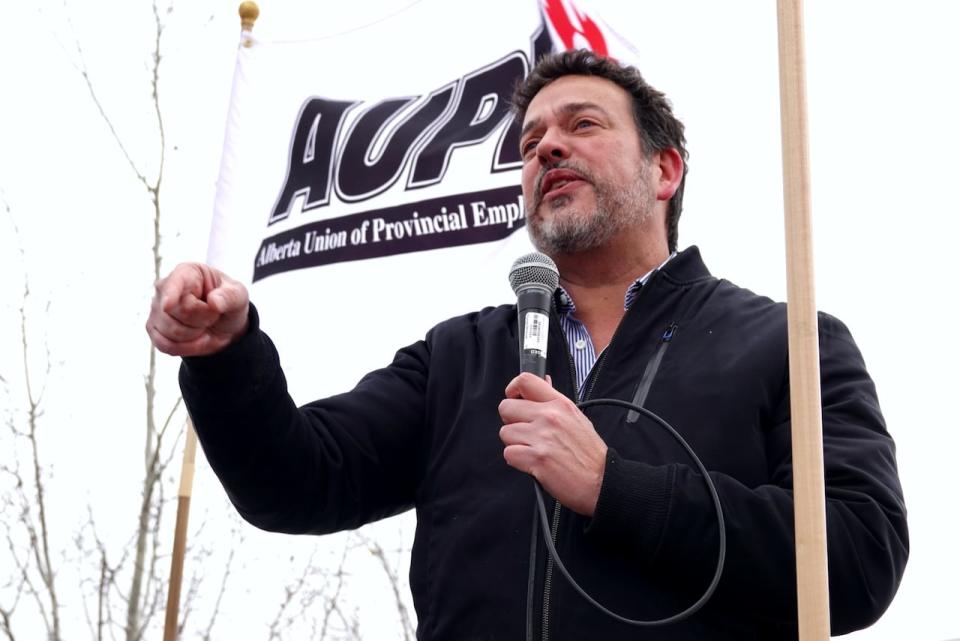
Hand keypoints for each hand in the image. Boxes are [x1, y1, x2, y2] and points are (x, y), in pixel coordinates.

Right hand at [146, 263, 249, 356]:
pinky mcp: (154, 329)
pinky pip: (166, 346)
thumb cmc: (229, 301)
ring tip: (206, 325)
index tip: (168, 306)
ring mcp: (156, 309)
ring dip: (196, 335)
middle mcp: (165, 287)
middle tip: (214, 315)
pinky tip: (198, 339)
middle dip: (202, 320)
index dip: (171, 295)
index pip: (175, 283)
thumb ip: (229, 296)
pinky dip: (187, 348)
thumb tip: (213, 302)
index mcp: (186, 272)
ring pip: (172, 332)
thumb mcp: (238, 296)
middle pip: (178, 313)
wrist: (224, 322)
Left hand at [498, 373, 606, 516]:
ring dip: (514, 443)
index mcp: (560, 404)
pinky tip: (532, 462)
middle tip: (525, 432)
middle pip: (506, 407)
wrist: (601, 481)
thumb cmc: (590, 454)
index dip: (512, 390)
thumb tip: (544, 382)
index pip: (525, 381)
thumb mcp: (577, 418)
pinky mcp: (536, 458)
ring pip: (505, 432)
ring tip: (533, 450)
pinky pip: (508, 453)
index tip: (514, 400)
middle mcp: (550, 417)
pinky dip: (517, 460)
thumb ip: (555, 402)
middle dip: (511, 421)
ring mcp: (542, 437)